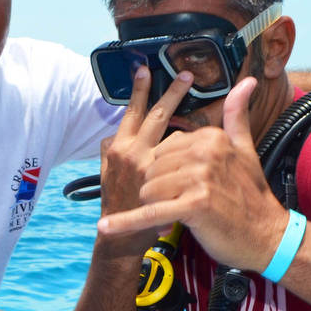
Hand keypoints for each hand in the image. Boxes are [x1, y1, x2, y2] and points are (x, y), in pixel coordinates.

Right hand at [98, 67, 193, 249]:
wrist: (122, 239)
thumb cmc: (119, 207)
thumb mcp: (107, 176)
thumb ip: (110, 153)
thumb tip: (110, 137)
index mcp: (120, 149)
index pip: (131, 113)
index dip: (138, 91)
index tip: (144, 70)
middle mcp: (132, 153)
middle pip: (154, 115)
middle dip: (170, 93)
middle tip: (186, 75)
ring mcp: (149, 167)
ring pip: (173, 134)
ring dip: (187, 123)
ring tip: (204, 111)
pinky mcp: (163, 180)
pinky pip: (182, 158)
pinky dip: (192, 149)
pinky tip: (203, 145)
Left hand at [99, 77, 287, 271]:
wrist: (267, 235)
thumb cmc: (251, 196)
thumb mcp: (246, 150)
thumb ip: (237, 115)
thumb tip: (246, 81)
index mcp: (209, 137)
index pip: (163, 149)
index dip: (166, 172)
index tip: (184, 187)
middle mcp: (204, 153)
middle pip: (152, 168)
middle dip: (157, 190)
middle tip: (181, 205)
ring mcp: (199, 178)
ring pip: (149, 191)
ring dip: (156, 209)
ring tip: (180, 218)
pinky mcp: (195, 206)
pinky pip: (151, 212)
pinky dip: (127, 223)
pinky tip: (106, 227)